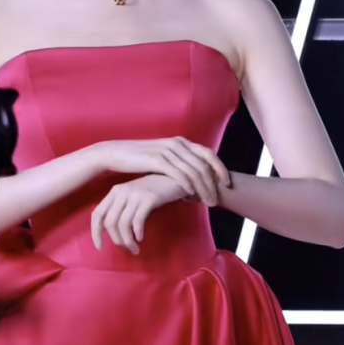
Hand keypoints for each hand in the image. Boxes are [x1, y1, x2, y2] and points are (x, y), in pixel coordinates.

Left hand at [92, 173, 199, 254]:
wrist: (174, 178)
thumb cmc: (152, 191)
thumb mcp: (132, 197)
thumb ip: (119, 209)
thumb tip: (106, 230)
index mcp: (115, 192)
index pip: (97, 214)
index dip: (95, 232)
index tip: (99, 247)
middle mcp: (122, 191)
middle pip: (110, 222)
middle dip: (116, 240)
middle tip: (126, 248)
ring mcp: (135, 194)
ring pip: (123, 224)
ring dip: (128, 241)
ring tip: (135, 248)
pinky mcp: (149, 198)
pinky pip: (137, 221)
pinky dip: (137, 233)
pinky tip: (141, 238)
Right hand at [93, 137, 230, 203]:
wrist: (116, 153)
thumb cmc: (140, 159)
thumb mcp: (164, 156)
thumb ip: (180, 161)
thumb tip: (195, 175)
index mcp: (182, 141)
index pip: (209, 154)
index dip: (220, 169)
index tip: (227, 184)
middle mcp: (177, 143)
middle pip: (204, 165)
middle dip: (213, 184)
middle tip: (217, 200)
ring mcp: (167, 151)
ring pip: (193, 172)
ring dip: (203, 189)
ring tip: (207, 202)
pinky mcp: (157, 160)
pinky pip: (178, 174)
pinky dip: (187, 185)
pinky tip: (191, 196)